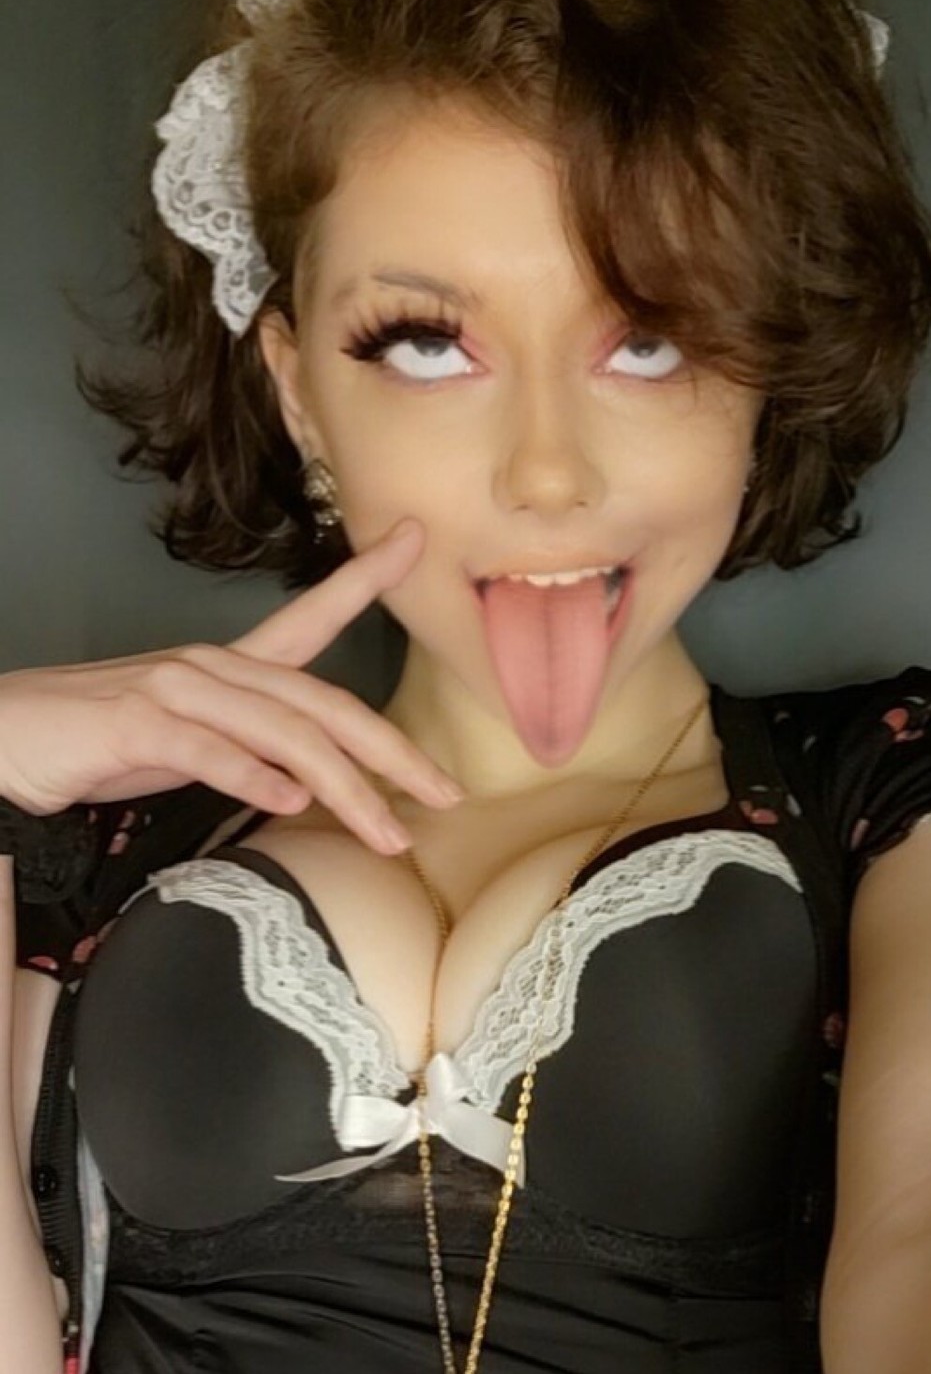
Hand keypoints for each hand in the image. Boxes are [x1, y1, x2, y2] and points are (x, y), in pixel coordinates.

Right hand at [0, 521, 462, 854]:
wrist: (7, 741)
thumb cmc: (95, 745)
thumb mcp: (188, 746)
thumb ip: (247, 753)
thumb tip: (307, 785)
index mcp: (228, 668)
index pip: (310, 618)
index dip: (365, 580)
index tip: (415, 540)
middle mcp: (211, 667)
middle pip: (324, 705)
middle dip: (392, 753)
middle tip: (444, 792)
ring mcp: (176, 691)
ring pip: (285, 735)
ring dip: (344, 788)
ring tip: (387, 833)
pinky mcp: (139, 724)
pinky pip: (212, 750)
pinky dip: (256, 777)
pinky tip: (289, 802)